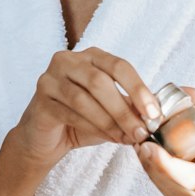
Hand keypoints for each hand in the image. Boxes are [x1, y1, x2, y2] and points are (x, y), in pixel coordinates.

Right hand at [11, 48, 161, 170]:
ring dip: (109, 121)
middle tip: (141, 131)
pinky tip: (108, 138)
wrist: (46, 138)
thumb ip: (129, 107)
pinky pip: (70, 114)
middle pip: (100, 81)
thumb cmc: (83, 119)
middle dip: (124, 109)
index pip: (118, 65)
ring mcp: (50, 79)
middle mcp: (68, 61)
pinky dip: (93, 127)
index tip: (153, 113)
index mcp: (91, 56)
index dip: (138, 88)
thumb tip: (154, 116)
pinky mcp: (40, 101)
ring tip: (126, 138)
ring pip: (84, 99)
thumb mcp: (111, 110)